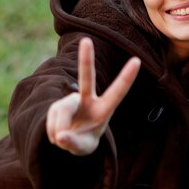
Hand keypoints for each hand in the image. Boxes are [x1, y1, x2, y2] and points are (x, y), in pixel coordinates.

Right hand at [46, 37, 140, 155]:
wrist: (71, 139)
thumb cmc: (84, 141)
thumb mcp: (84, 148)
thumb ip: (74, 143)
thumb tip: (60, 136)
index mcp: (104, 109)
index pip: (118, 92)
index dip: (126, 77)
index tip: (137, 60)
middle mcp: (88, 99)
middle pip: (87, 77)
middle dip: (86, 59)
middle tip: (86, 40)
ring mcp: (72, 100)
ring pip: (61, 112)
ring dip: (59, 129)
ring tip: (64, 139)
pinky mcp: (57, 105)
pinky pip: (51, 119)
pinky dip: (52, 131)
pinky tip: (57, 134)